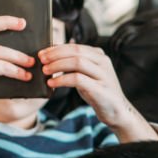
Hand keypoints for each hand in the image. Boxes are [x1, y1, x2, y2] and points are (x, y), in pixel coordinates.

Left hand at [40, 43, 157, 141]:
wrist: (117, 111)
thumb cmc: (98, 93)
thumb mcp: (87, 75)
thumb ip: (75, 64)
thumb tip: (53, 55)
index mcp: (99, 56)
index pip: (75, 46)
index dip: (56, 48)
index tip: (42, 53)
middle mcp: (103, 62)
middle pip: (76, 51)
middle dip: (55, 55)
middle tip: (41, 61)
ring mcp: (103, 75)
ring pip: (77, 62)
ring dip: (57, 66)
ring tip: (45, 72)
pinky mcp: (100, 89)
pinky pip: (78, 79)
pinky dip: (62, 80)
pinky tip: (52, 84)